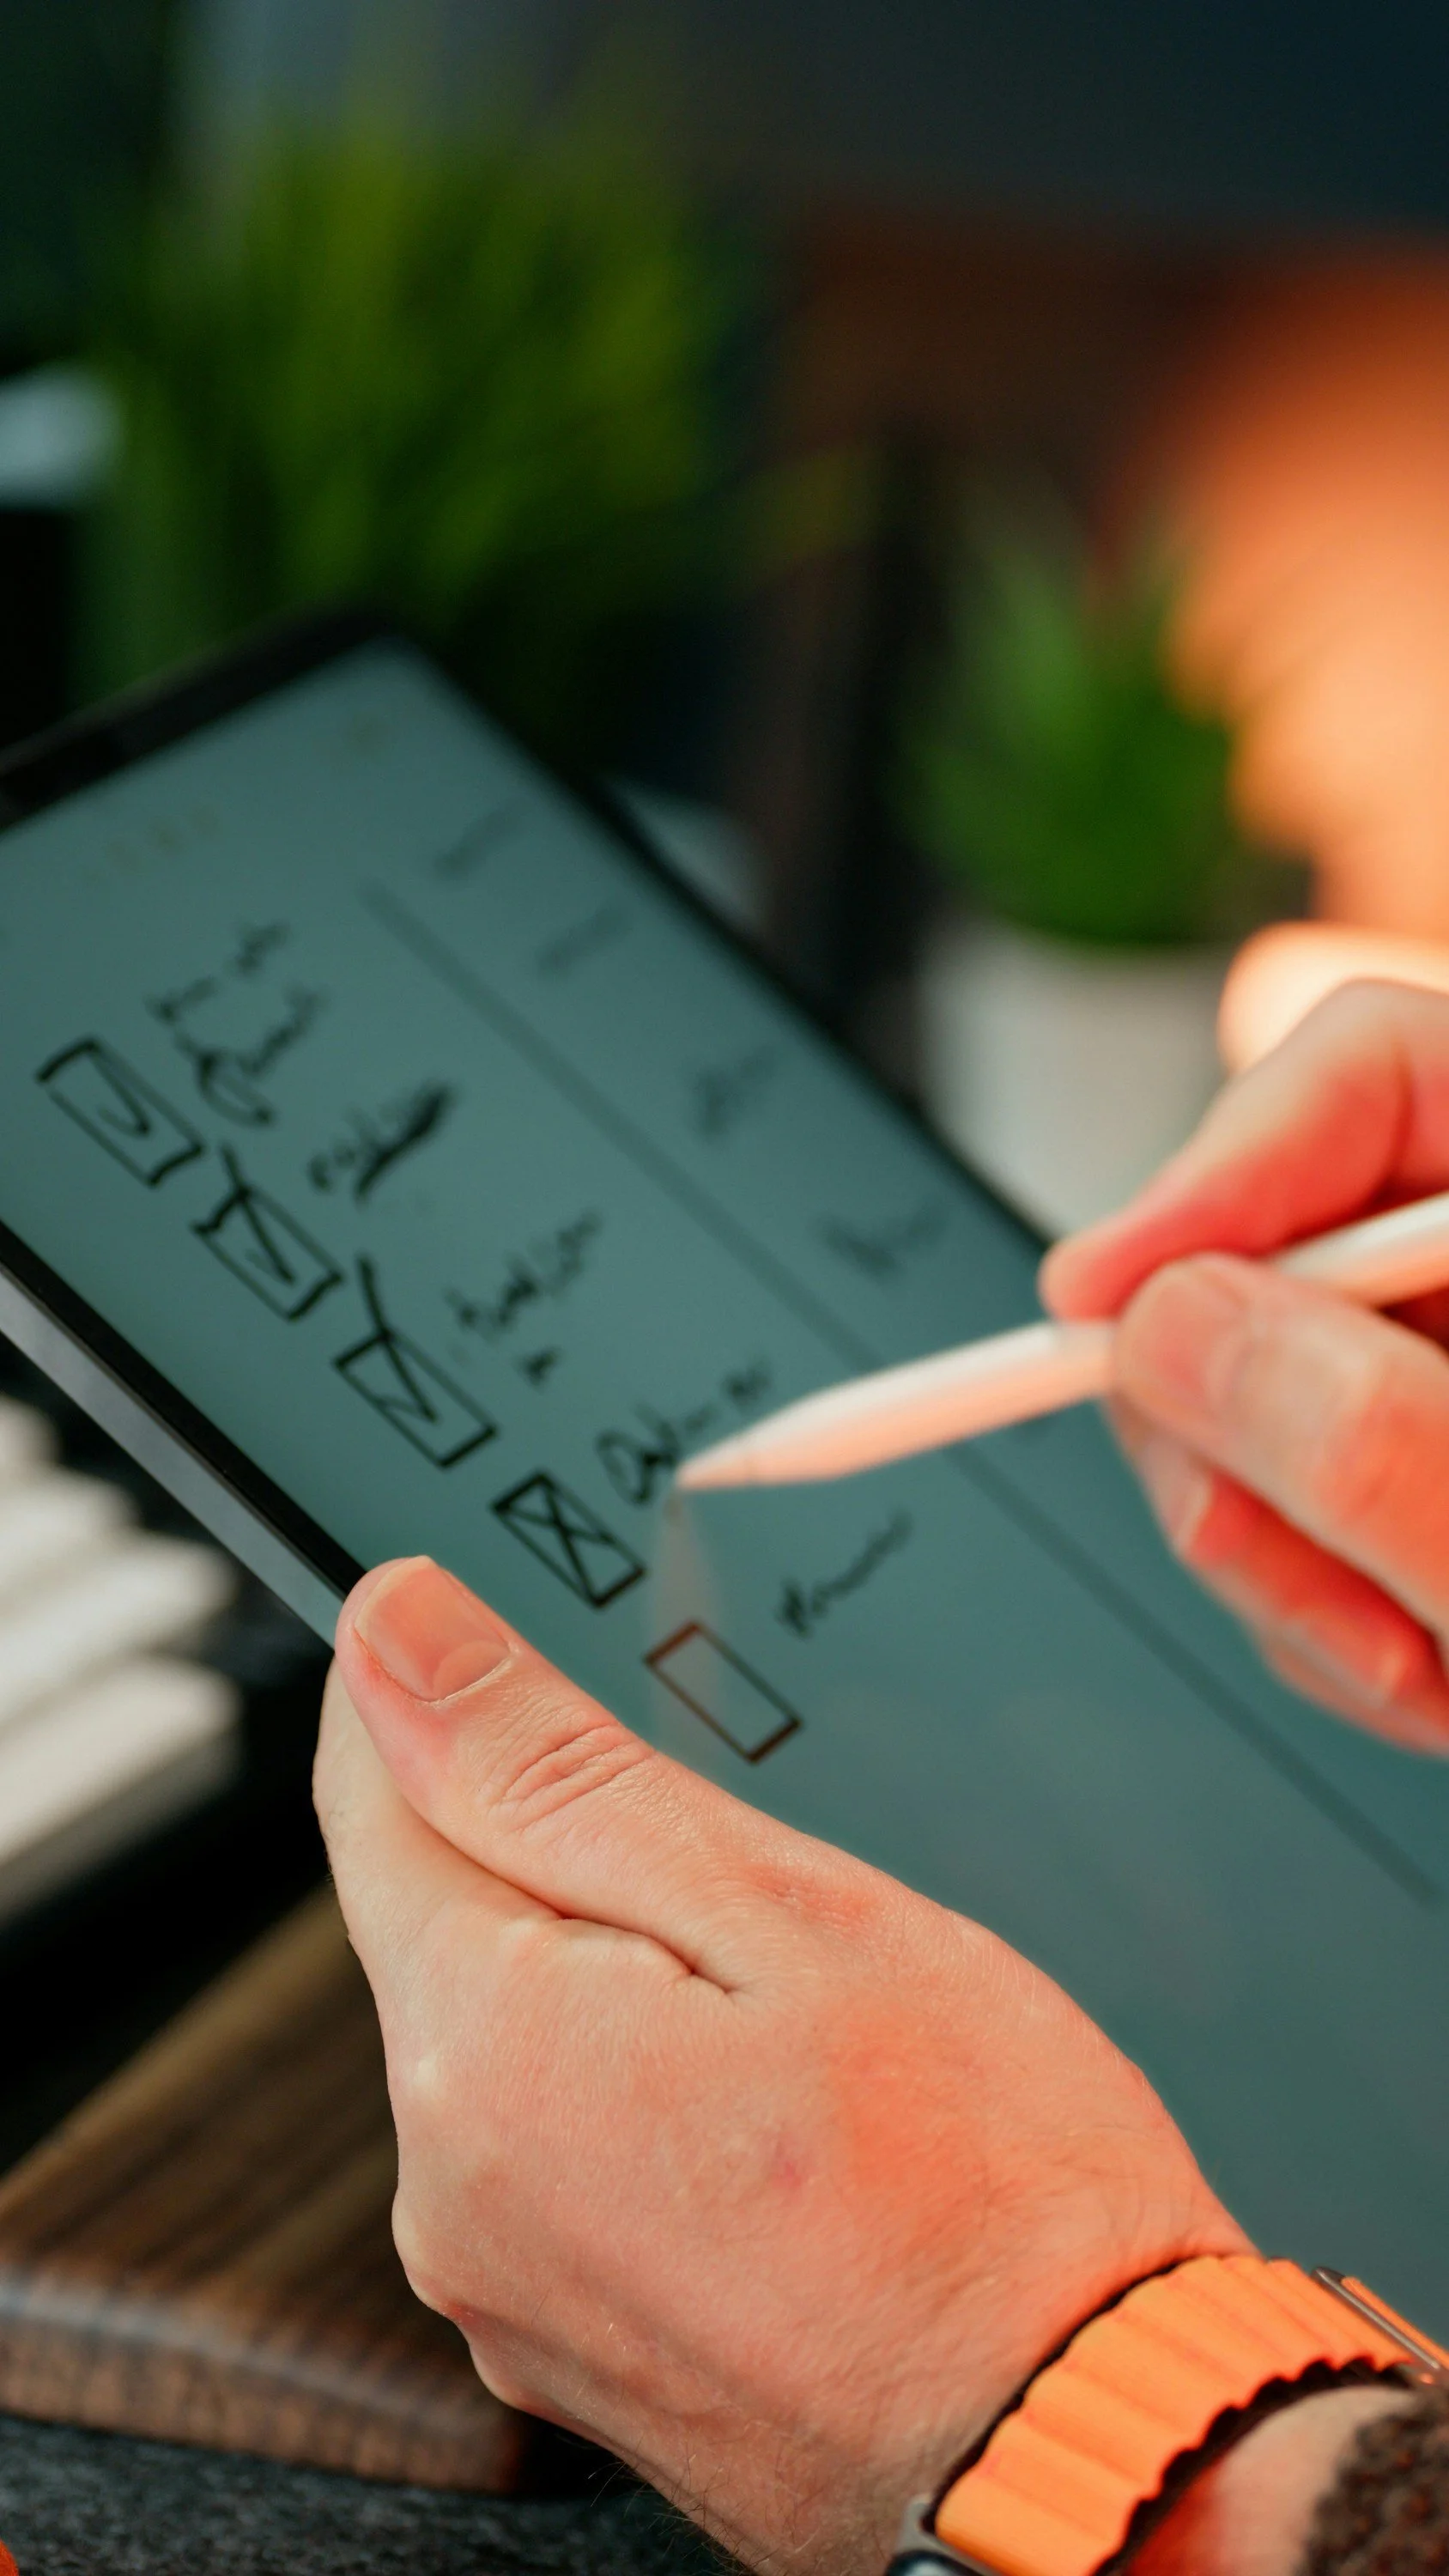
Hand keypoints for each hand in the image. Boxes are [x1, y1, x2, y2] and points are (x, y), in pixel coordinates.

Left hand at [314, 1556, 1243, 2575]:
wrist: (1097, 2454)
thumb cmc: (992, 2192)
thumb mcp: (788, 1909)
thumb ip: (554, 1766)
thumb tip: (394, 1631)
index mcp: (487, 2051)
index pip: (370, 1791)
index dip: (436, 1685)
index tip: (505, 1629)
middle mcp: (451, 2191)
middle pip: (445, 1918)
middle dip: (567, 1849)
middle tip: (756, 1867)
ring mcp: (506, 2291)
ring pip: (512, 2036)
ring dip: (615, 1976)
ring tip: (801, 2014)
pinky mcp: (571, 2349)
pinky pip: (558, 2154)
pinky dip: (640, 2095)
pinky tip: (783, 2115)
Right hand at [1042, 980, 1448, 1753]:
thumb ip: (1385, 1435)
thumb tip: (1161, 1333)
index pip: (1368, 1070)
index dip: (1215, 1169)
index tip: (1092, 1299)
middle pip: (1276, 1256)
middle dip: (1230, 1429)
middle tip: (1252, 1543)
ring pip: (1267, 1409)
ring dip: (1288, 1563)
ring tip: (1411, 1665)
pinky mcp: (1427, 1482)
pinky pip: (1308, 1517)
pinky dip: (1328, 1616)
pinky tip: (1423, 1676)